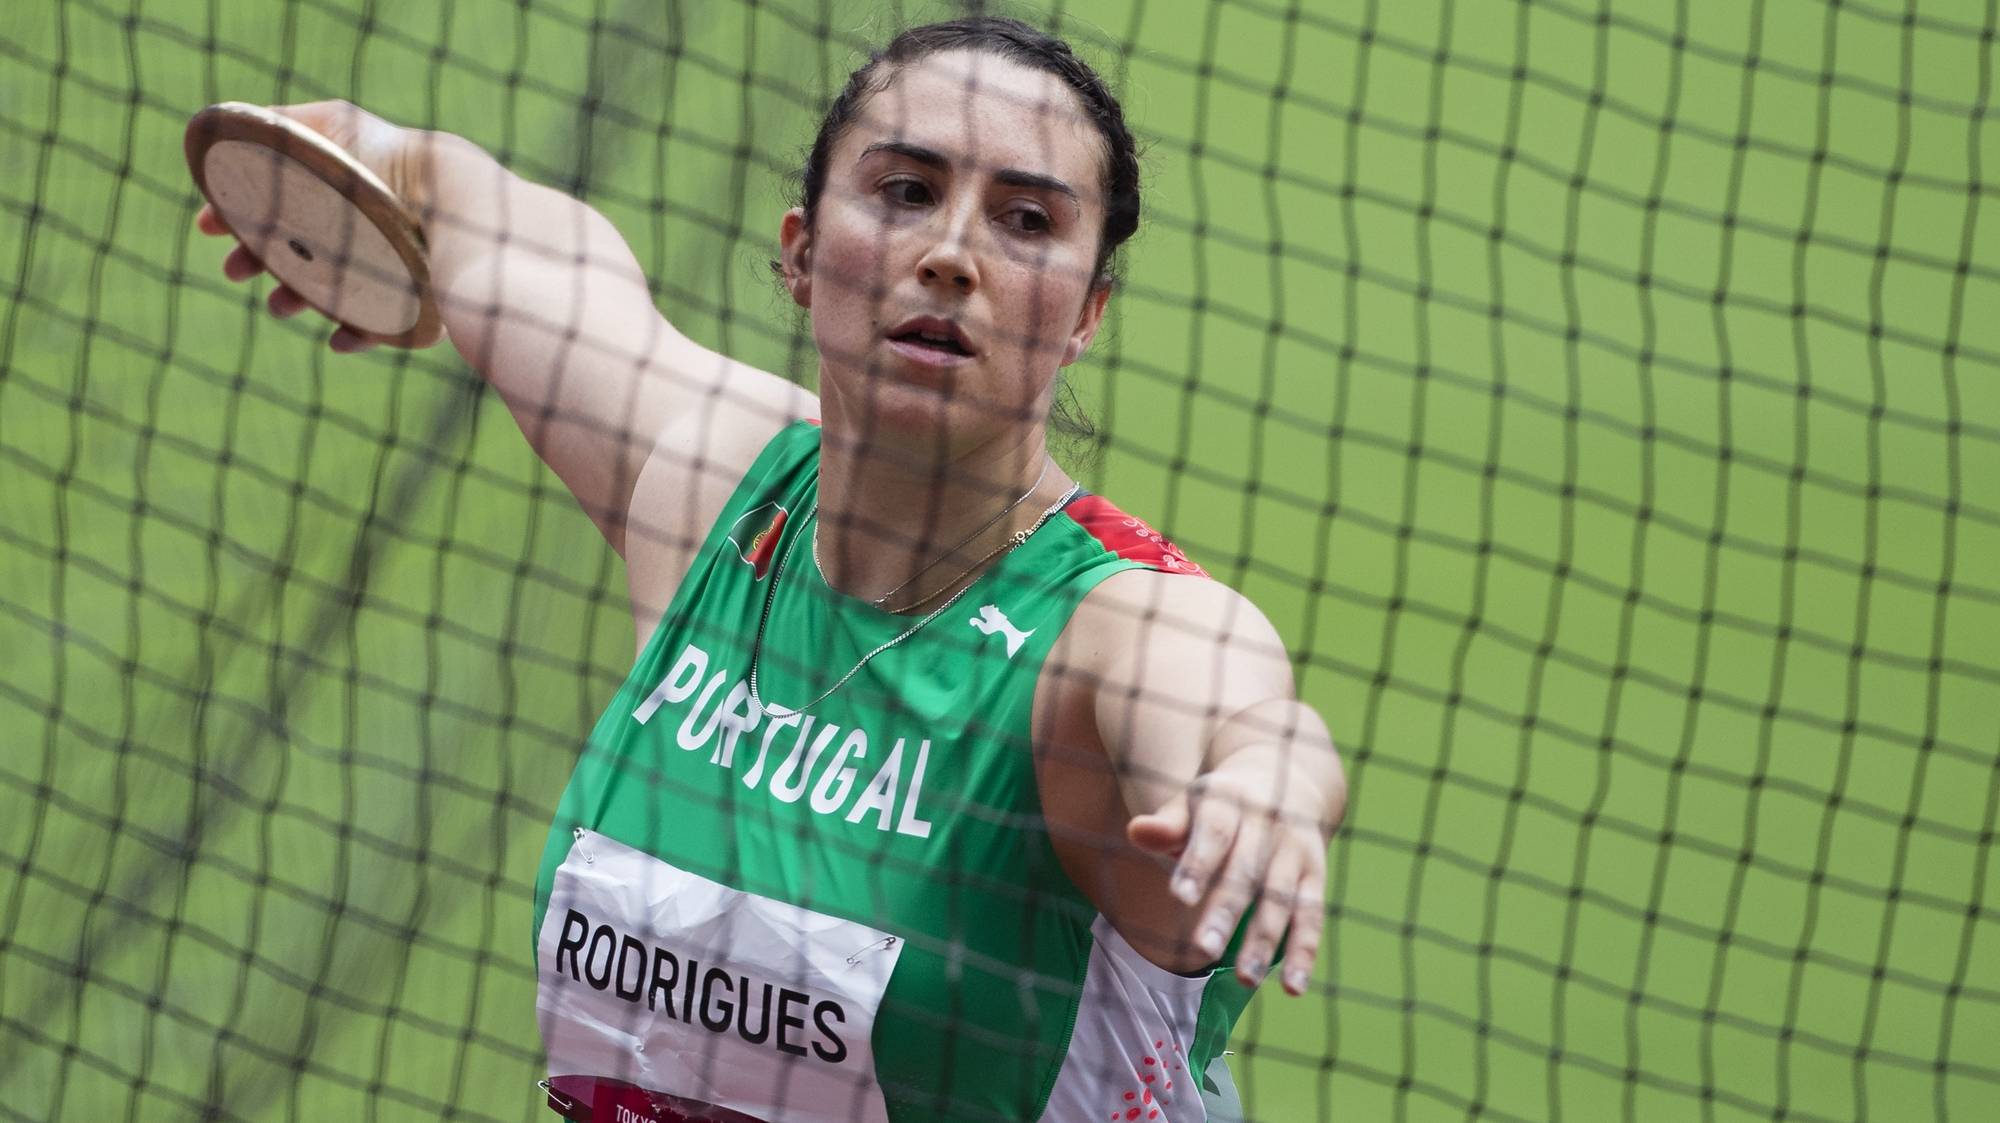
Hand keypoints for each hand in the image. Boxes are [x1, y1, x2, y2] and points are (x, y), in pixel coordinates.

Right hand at [193, 100, 439, 351]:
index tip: (206, 228)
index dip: (237, 217)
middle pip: (294, 250)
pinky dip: (356, 334)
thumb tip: (224, 125)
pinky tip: (339, 339)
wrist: (447, 197)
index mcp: (332, 190)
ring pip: (330, 292)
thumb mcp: (327, 127)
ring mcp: (384, 265)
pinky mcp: (414, 301)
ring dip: (294, 300)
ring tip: (280, 306)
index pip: (276, 206)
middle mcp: (356, 227)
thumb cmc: (387, 157)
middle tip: (231, 270)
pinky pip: (380, 328)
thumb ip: (278, 127)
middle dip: (255, 261)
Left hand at [1128, 745, 1341, 994]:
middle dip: (1227, 910)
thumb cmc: (1223, 804)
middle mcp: (1268, 825)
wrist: (1287, 777)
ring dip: (1265, 940)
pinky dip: (1304, 952)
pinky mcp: (1316, 875)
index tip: (1179, 896)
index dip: (1198, 863)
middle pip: (1247, 870)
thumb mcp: (1195, 803)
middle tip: (1205, 948)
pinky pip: (1312, 916)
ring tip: (1246, 979)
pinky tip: (1293, 987)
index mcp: (1231, 801)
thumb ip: (1168, 824)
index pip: (1214, 832)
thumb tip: (1136, 831)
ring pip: (1282, 899)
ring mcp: (1295, 851)